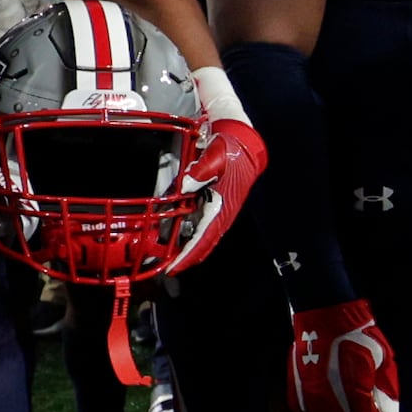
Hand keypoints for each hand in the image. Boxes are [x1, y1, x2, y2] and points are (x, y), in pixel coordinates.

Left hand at [176, 120, 266, 271]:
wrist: (243, 141)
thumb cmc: (231, 149)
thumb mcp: (215, 156)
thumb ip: (199, 172)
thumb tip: (184, 186)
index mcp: (223, 205)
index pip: (204, 236)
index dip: (189, 254)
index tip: (174, 266)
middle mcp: (221, 211)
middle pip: (204, 243)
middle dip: (187, 258)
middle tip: (168, 270)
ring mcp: (218, 208)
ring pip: (202, 236)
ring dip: (188, 249)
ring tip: (171, 259)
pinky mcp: (214, 202)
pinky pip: (201, 225)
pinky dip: (190, 235)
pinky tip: (178, 238)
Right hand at [283, 297, 400, 411]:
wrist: (326, 316)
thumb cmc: (358, 335)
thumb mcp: (384, 358)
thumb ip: (387, 389)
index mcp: (356, 389)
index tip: (371, 411)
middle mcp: (332, 396)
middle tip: (357, 409)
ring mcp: (311, 393)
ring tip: (339, 406)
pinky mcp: (297, 387)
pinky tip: (321, 405)